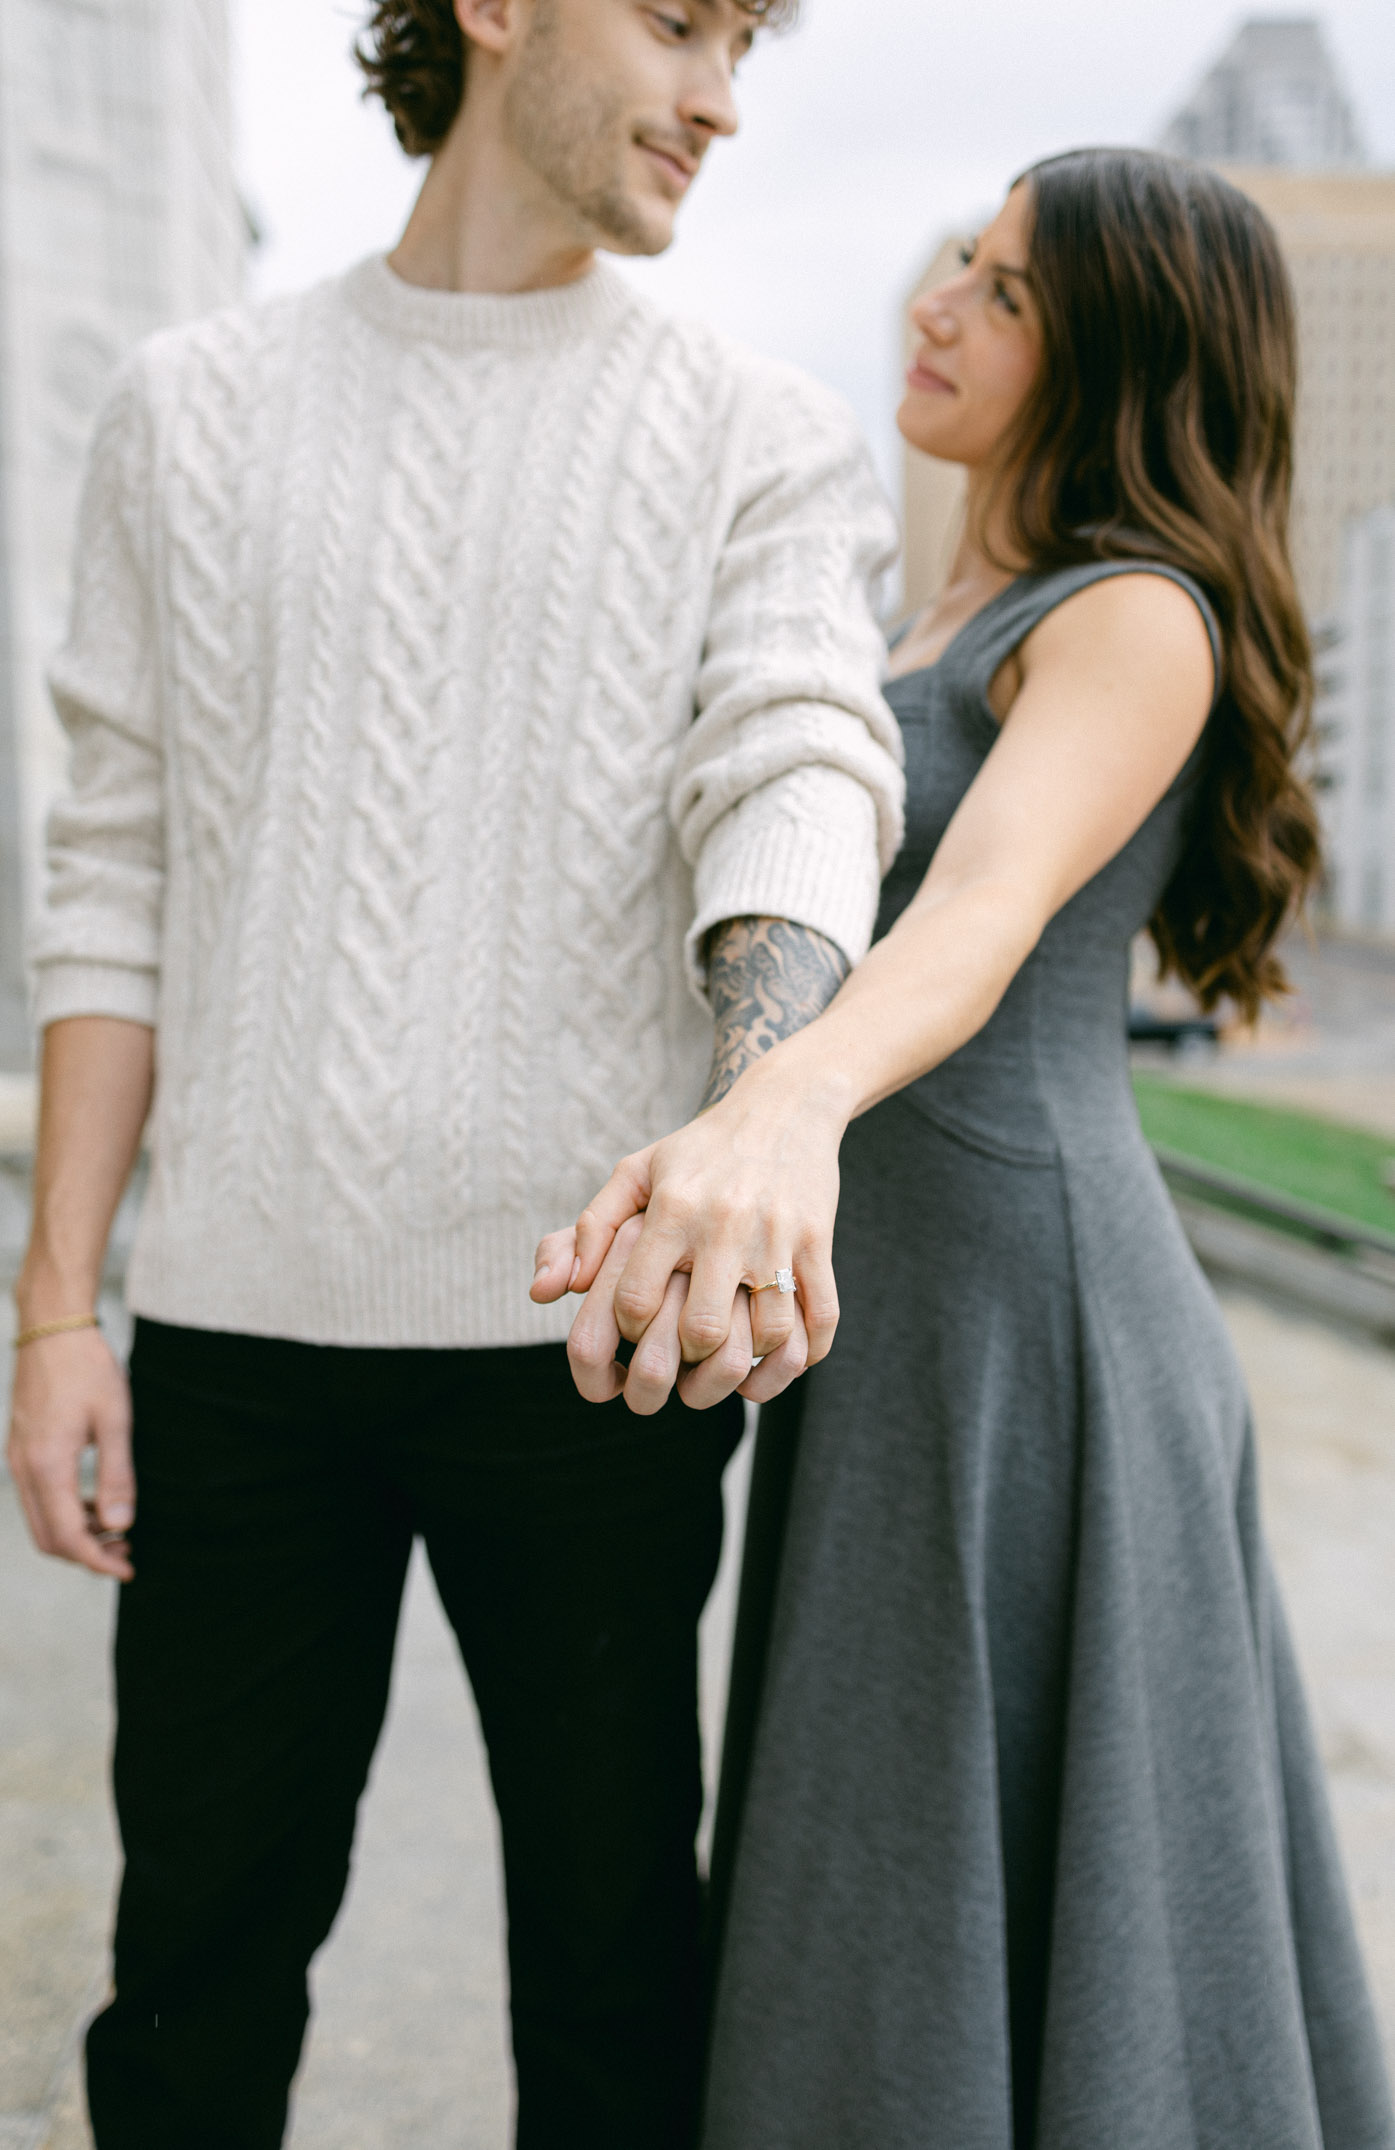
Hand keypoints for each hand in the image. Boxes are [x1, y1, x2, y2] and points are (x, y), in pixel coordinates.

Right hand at [7, 1326, 135, 1580]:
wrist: (52, 1329)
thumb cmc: (87, 1368)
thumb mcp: (113, 1420)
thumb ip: (116, 1476)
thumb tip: (120, 1525)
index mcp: (47, 1465)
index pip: (67, 1537)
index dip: (96, 1561)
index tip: (127, 1570)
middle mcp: (24, 1469)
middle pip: (48, 1538)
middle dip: (86, 1554)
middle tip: (126, 1554)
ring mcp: (17, 1460)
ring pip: (41, 1520)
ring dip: (76, 1534)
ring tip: (118, 1530)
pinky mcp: (20, 1450)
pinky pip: (38, 1497)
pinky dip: (65, 1512)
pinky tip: (96, 1503)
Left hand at [538, 1060, 845, 1411]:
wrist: (785, 1105)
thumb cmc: (700, 1149)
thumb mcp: (636, 1171)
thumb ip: (591, 1228)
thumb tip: (549, 1291)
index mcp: (673, 1209)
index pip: (638, 1300)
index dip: (631, 1331)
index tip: (639, 1329)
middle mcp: (724, 1225)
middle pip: (703, 1328)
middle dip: (688, 1362)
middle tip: (683, 1365)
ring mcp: (777, 1236)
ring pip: (768, 1332)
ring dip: (748, 1363)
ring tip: (729, 1367)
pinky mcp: (818, 1243)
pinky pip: (820, 1318)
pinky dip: (801, 1354)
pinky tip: (778, 1359)